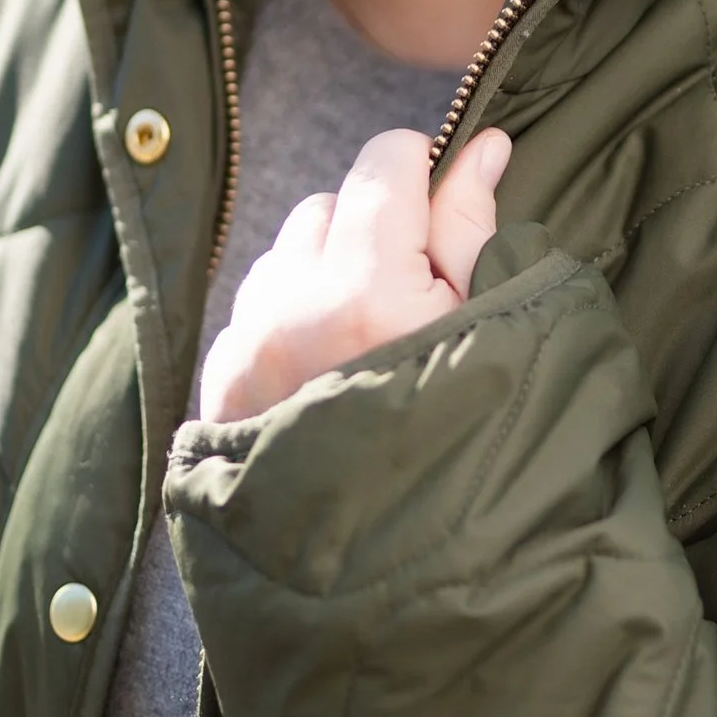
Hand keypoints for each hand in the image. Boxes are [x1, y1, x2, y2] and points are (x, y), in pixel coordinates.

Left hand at [198, 127, 512, 424]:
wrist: (393, 568)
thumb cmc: (468, 445)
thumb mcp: (494, 335)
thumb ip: (473, 230)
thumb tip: (480, 147)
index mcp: (369, 290)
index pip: (384, 161)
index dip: (423, 173)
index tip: (444, 213)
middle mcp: (292, 308)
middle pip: (329, 203)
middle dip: (372, 229)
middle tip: (413, 300)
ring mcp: (248, 346)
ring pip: (283, 254)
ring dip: (323, 273)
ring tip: (369, 344)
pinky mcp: (222, 380)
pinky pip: (252, 308)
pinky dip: (288, 321)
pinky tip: (329, 373)